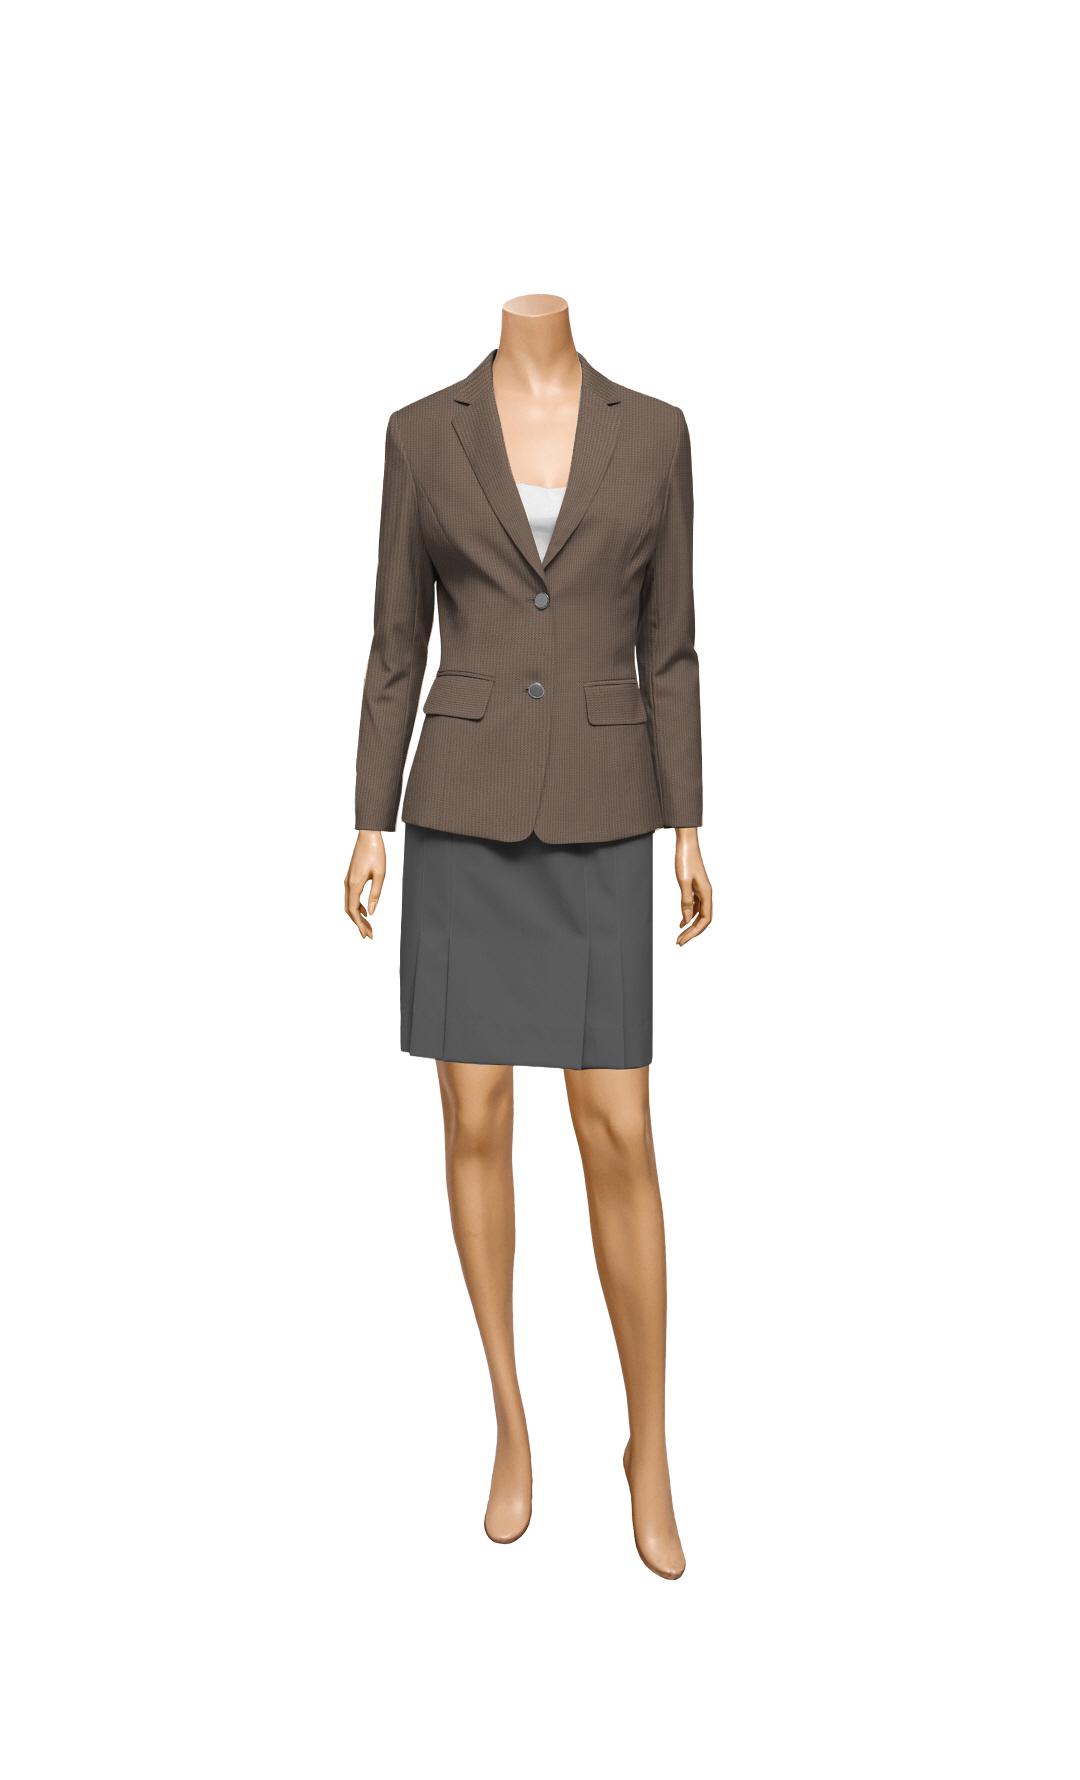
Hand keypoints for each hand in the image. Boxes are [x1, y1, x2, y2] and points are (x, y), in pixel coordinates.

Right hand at [344, 830, 385, 937]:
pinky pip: (351, 896)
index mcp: (354, 884)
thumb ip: (375, 894)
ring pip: (349, 904)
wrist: (368, 836)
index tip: (367, 935)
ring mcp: (348, 880)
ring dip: (357, 916)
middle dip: (358, 924)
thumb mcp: (380, 874)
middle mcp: (348, 883)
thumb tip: (371, 912)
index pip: (353, 910)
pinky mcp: (350, 876)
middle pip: (349, 910)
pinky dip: (356, 907)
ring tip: (368, 927)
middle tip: (369, 935)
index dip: (359, 924)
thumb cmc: (376, 853)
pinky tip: (364, 911)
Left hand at [674, 828, 711, 946]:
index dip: (694, 932)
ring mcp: (702, 891)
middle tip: (679, 942)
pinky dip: (689, 916)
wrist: (686, 843)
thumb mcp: (683, 881)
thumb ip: (686, 901)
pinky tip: (681, 922)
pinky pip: (695, 907)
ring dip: (690, 926)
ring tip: (680, 936)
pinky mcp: (696, 888)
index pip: (705, 920)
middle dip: (692, 933)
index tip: (681, 939)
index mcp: (707, 893)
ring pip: (700, 914)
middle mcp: (707, 893)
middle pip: (703, 920)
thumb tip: (687, 920)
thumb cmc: (685, 859)